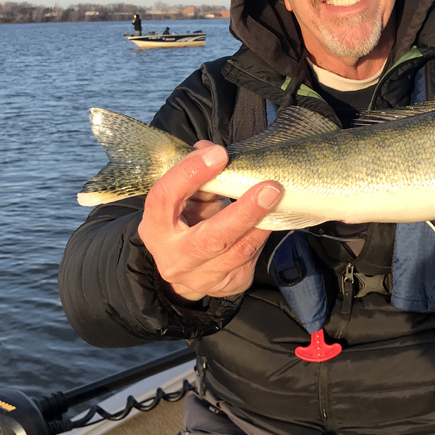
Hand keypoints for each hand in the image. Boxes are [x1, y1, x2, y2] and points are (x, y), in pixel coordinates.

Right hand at [137, 141, 282, 300]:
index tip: (219, 154)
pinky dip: (264, 234)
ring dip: (263, 222)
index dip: (190, 174)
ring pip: (240, 250)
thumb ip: (197, 178)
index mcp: (156, 228)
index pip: (166, 199)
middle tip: (270, 188)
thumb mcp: (182, 201)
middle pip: (212, 237)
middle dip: (244, 212)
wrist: (185, 270)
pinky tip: (273, 217)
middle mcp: (176, 258)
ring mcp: (202, 277)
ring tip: (277, 198)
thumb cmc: (184, 223)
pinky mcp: (228, 285)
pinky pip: (253, 257)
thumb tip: (210, 149)